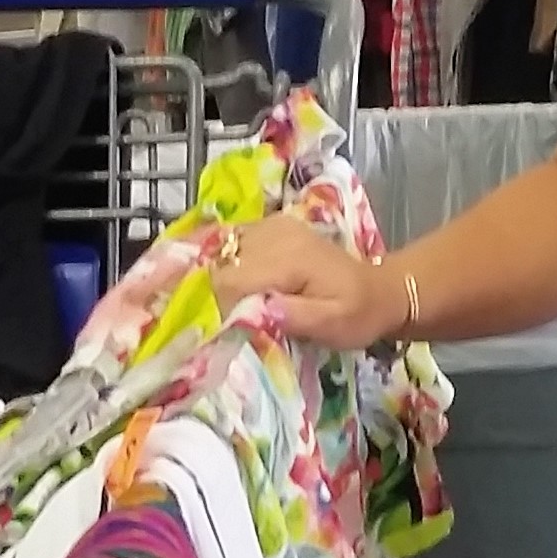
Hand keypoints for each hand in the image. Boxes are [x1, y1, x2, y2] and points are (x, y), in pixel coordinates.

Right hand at [199, 210, 397, 345]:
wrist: (380, 289)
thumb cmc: (358, 314)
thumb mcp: (336, 325)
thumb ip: (298, 318)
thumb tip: (257, 312)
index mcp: (289, 259)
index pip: (230, 280)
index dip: (212, 306)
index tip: (207, 331)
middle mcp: (275, 234)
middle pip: (216, 260)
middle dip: (198, 288)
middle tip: (184, 316)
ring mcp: (269, 226)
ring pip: (216, 244)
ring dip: (197, 267)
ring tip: (177, 292)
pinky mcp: (266, 227)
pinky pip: (227, 236)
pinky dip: (208, 252)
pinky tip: (191, 268)